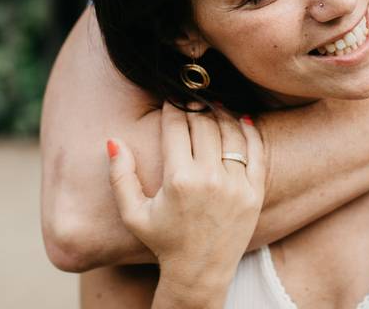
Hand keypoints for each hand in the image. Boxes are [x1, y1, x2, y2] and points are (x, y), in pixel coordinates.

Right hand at [107, 101, 264, 299]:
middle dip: (195, 106)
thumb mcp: (133, 213)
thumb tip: (113, 140)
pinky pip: (255, 150)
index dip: (172, 108)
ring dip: (221, 113)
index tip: (170, 99)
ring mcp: (236, 184)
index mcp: (178, 180)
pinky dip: (248, 130)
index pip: (176, 127)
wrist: (201, 270)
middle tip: (191, 98)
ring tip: (213, 105)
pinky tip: (240, 118)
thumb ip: (120, 176)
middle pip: (204, 124)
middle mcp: (209, 179)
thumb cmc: (163, 240)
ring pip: (230, 132)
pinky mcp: (254, 191)